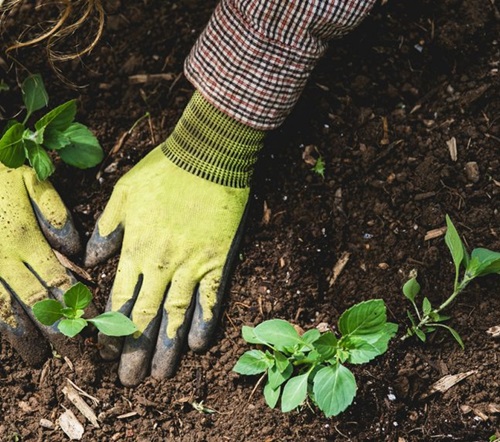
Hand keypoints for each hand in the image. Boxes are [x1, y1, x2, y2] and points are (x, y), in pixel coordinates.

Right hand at [0, 164, 80, 363]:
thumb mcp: (32, 181)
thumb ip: (56, 215)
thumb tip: (74, 250)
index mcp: (24, 239)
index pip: (58, 282)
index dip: (76, 308)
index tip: (91, 329)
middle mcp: (2, 259)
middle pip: (33, 303)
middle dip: (54, 331)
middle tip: (71, 357)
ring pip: (2, 309)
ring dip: (21, 336)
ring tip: (35, 358)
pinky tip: (6, 332)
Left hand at [85, 147, 249, 385]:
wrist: (208, 157)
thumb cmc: (164, 172)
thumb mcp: (122, 193)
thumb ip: (105, 230)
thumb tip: (90, 260)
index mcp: (135, 249)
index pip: (119, 300)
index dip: (112, 330)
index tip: (107, 352)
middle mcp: (161, 264)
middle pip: (144, 317)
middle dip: (135, 352)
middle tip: (130, 379)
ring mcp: (192, 265)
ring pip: (176, 315)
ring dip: (166, 347)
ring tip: (161, 374)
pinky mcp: (217, 261)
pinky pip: (210, 299)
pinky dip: (203, 323)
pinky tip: (197, 346)